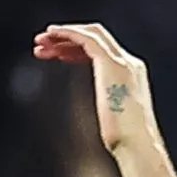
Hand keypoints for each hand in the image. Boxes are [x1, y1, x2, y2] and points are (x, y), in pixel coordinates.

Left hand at [32, 23, 153, 160]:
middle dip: (67, 38)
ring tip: (39, 43)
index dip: (77, 48)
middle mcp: (130, 63)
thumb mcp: (113, 120)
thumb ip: (108, 109)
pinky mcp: (111, 63)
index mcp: (131, 75)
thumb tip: (101, 123)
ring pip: (90, 34)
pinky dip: (68, 33)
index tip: (56, 55)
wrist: (137, 144)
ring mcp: (122, 62)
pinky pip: (86, 39)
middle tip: (42, 44)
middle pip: (97, 37)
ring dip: (63, 35)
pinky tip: (52, 34)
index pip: (103, 51)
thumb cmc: (126, 141)